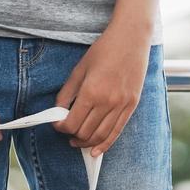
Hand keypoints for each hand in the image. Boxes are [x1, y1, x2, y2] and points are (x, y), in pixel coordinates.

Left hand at [54, 24, 151, 154]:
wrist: (131, 38)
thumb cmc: (103, 50)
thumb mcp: (79, 69)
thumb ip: (67, 93)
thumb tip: (59, 112)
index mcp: (91, 92)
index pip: (72, 122)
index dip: (61, 127)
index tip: (57, 124)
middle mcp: (107, 102)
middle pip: (85, 132)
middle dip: (72, 135)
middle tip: (66, 133)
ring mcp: (121, 105)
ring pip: (100, 136)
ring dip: (86, 143)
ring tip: (77, 141)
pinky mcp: (132, 106)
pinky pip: (117, 132)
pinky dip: (105, 144)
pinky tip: (95, 151)